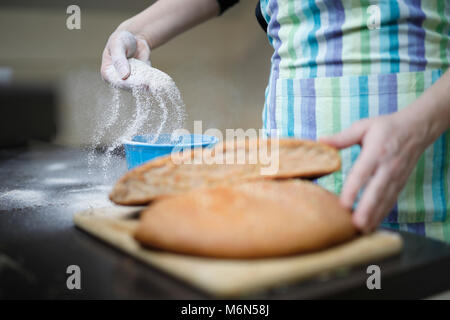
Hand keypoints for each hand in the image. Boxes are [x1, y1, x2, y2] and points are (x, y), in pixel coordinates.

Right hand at [100, 30, 150, 86]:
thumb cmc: (121, 40)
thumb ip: (119, 59)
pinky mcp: (140, 81)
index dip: (127, 84)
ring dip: (147, 86)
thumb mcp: (117, 45)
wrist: (134, 38)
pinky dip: (152, 83)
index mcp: (107, 73)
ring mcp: (129, 81)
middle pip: (129, 87)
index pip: (117, 82)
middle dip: (139, 85)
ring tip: (155, 84)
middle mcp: (117, 80)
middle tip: (149, 84)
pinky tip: (158, 82)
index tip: (138, 83)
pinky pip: (147, 84)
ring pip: (139, 87)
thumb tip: (124, 76)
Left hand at [320, 112, 429, 232]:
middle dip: (366, 209)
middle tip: (356, 225)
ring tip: (362, 230)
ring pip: (385, 200)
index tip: (344, 204)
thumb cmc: (386, 127)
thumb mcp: (363, 127)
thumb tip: (320, 142)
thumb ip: (342, 137)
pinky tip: (372, 225)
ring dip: (374, 216)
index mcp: (376, 152)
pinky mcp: (400, 183)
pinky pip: (390, 201)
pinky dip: (382, 214)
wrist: (417, 128)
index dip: (353, 189)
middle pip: (376, 191)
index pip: (363, 173)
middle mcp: (387, 167)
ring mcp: (396, 177)